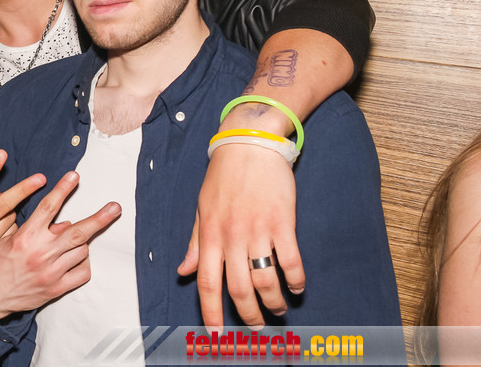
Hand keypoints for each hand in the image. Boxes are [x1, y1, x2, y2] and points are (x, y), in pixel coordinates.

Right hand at [0, 171, 120, 320]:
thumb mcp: (7, 238)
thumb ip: (33, 227)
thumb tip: (60, 221)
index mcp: (26, 236)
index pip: (48, 207)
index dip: (63, 189)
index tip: (74, 176)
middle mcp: (41, 253)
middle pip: (77, 232)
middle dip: (100, 218)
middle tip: (115, 208)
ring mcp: (51, 272)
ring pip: (82, 251)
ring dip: (82, 244)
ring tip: (73, 243)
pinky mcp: (57, 288)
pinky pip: (82, 273)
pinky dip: (83, 264)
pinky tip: (76, 260)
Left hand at [177, 142, 302, 330]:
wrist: (249, 144)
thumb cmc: (223, 177)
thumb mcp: (202, 209)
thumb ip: (196, 243)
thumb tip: (184, 271)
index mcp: (209, 235)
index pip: (207, 283)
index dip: (211, 314)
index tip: (216, 336)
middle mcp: (232, 236)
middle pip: (238, 289)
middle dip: (248, 315)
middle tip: (256, 328)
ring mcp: (258, 230)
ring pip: (265, 281)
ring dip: (273, 302)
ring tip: (278, 309)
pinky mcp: (283, 222)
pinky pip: (290, 260)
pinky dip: (295, 279)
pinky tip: (297, 286)